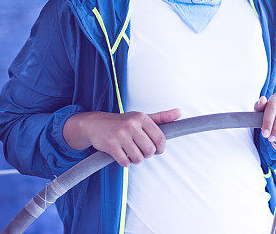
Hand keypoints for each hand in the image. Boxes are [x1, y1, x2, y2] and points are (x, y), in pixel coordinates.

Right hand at [63, 108, 181, 166]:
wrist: (96, 124)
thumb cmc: (123, 122)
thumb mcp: (142, 117)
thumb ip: (162, 117)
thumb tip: (179, 112)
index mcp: (142, 118)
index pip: (160, 138)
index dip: (161, 148)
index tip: (157, 150)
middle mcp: (131, 125)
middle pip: (150, 151)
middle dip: (147, 154)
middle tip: (141, 150)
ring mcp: (120, 135)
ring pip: (138, 158)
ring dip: (136, 159)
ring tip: (131, 152)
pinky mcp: (111, 146)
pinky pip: (125, 163)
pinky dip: (125, 162)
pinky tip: (122, 154)